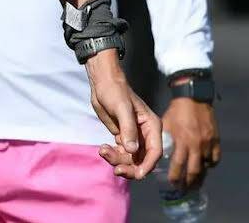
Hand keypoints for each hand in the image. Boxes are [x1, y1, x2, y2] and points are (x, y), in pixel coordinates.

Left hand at [86, 50, 162, 178]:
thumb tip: (132, 150)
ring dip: (118, 160)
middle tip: (116, 170)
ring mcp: (134, 137)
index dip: (148, 165)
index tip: (138, 174)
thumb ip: (128, 129)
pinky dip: (112, 154)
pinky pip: (121, 153)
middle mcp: (146, 134)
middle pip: (143, 159)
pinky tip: (103, 149)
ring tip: (103, 151)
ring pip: (130, 158)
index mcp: (152, 127)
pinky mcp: (123, 137)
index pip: (155, 152)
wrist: (103, 84)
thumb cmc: (115, 92)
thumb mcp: (122, 109)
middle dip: (131, 167)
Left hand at [162, 97, 220, 187]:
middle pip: (194, 170)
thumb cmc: (176, 112)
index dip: (175, 176)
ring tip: (194, 183)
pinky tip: (205, 167)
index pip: (178, 164)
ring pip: (205, 166)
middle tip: (184, 189)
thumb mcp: (164, 124)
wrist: (193, 98)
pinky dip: (210, 165)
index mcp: (181, 141)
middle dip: (188, 182)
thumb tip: (157, 153)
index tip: (172, 183)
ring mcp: (207, 144)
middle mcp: (195, 145)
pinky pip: (215, 159)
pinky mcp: (216, 141)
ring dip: (200, 176)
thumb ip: (163, 140)